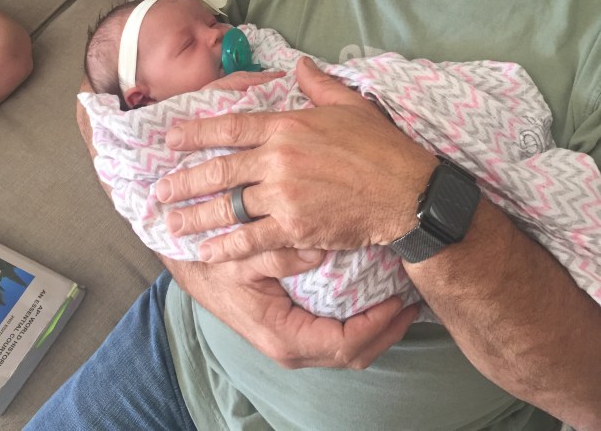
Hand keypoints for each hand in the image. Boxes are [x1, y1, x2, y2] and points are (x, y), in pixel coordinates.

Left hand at [157, 57, 437, 260]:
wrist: (407, 192)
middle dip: (184, 183)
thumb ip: (318, 84)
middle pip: (220, 171)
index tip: (171, 139)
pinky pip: (252, 239)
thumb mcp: (350, 104)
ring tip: (171, 225)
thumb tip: (299, 64)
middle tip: (159, 192)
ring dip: (196, 218)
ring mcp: (284, 196)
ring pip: (228, 207)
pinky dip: (227, 247)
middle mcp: (278, 159)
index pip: (231, 127)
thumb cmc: (380, 146)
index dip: (196, 132)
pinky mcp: (296, 228)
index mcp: (288, 126)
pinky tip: (209, 252)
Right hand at [164, 248, 419, 368]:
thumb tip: (320, 251)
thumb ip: (279, 255)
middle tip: (411, 300)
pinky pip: (338, 335)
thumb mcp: (242, 258)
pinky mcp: (297, 327)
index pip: (345, 345)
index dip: (377, 325)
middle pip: (355, 354)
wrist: (192, 267)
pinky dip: (362, 320)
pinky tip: (374, 296)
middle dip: (387, 330)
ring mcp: (295, 340)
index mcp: (284, 336)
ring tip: (401, 298)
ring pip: (350, 349)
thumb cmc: (214, 265)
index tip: (397, 299)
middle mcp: (293, 346)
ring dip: (379, 328)